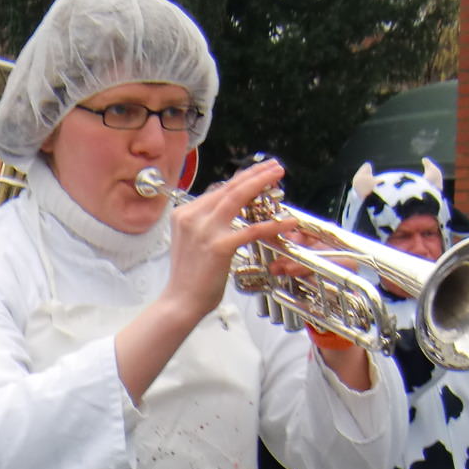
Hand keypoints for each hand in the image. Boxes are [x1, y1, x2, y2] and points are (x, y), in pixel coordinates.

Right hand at [160, 158, 292, 322]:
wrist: (180, 301)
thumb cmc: (189, 278)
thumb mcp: (192, 241)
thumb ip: (206, 223)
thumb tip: (227, 210)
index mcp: (185, 215)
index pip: (218, 190)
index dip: (241, 178)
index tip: (258, 171)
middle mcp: (192, 217)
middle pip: (228, 188)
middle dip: (254, 173)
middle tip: (275, 166)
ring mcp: (205, 231)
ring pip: (237, 198)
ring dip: (261, 184)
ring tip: (278, 176)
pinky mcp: (219, 246)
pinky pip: (251, 230)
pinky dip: (272, 224)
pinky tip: (287, 221)